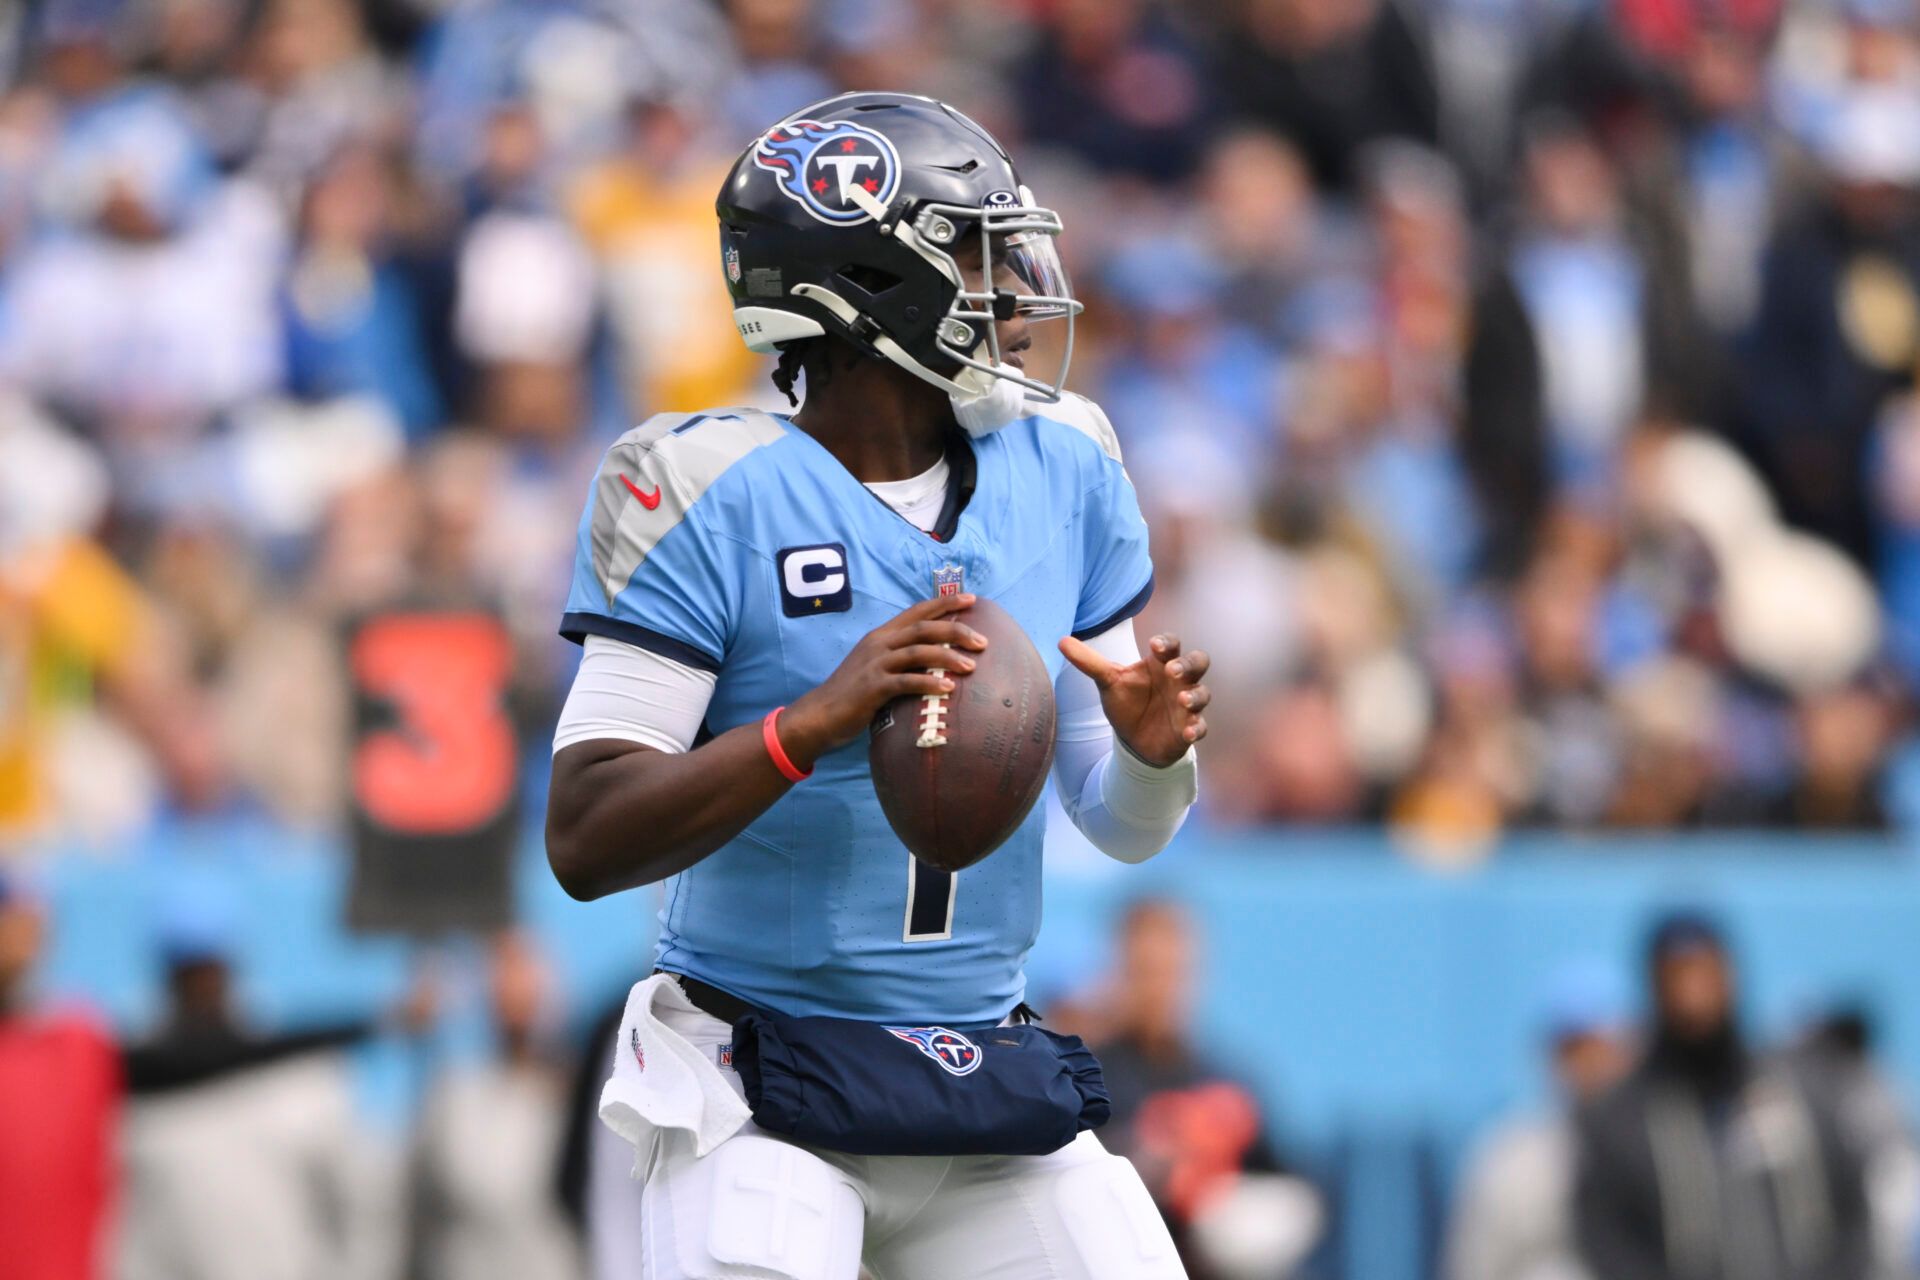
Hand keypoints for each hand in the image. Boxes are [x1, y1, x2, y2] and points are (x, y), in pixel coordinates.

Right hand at [779, 594, 987, 770]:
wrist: (819, 715)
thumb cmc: (853, 694)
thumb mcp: (876, 667)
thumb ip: (900, 658)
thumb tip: (935, 659)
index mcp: (882, 635)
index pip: (917, 611)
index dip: (945, 603)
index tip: (972, 599)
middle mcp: (879, 644)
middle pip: (924, 628)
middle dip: (956, 631)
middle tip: (982, 640)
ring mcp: (875, 664)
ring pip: (918, 651)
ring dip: (948, 657)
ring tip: (971, 666)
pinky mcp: (873, 687)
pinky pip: (907, 681)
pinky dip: (929, 682)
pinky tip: (948, 688)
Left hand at [1058, 630, 1208, 767]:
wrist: (1133, 740)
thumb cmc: (1126, 703)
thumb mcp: (1107, 682)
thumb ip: (1089, 662)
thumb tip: (1061, 641)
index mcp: (1160, 663)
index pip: (1171, 644)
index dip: (1167, 642)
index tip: (1155, 645)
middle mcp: (1178, 681)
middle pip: (1198, 662)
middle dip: (1188, 664)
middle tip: (1172, 670)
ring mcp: (1186, 705)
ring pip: (1203, 694)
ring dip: (1195, 696)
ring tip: (1182, 700)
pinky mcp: (1188, 729)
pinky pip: (1200, 727)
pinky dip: (1196, 728)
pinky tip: (1187, 733)